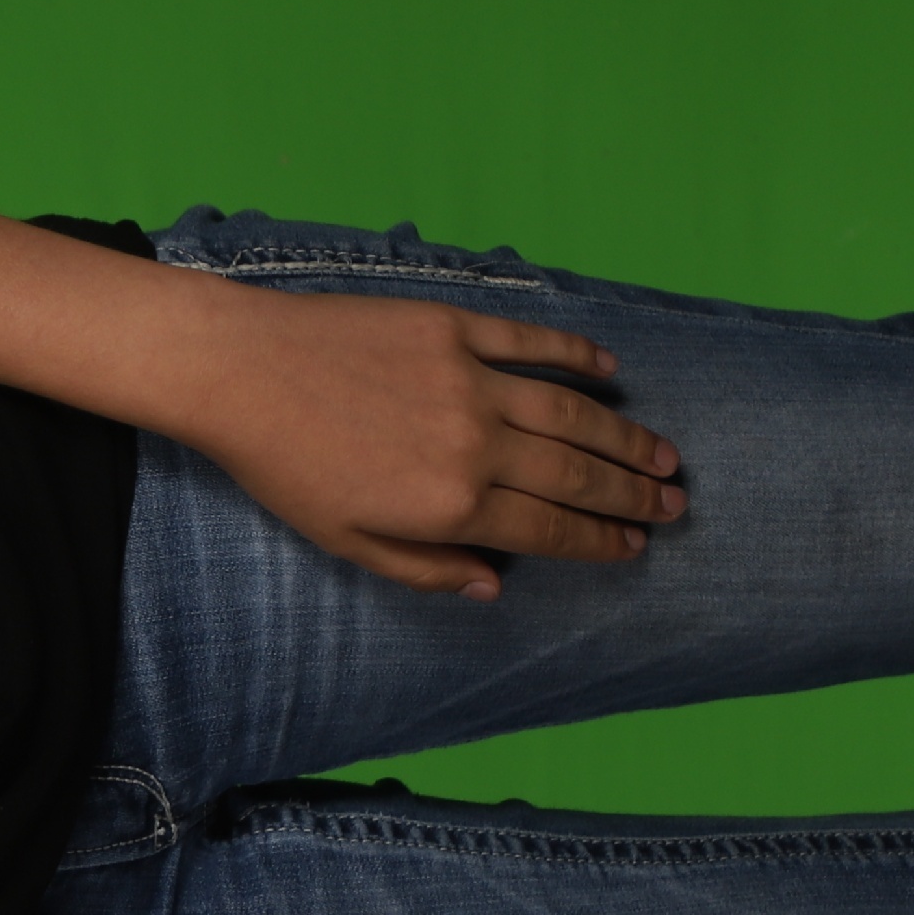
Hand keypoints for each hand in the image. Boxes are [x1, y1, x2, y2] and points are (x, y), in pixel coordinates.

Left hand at [174, 288, 683, 599]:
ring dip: (625, 436)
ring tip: (662, 455)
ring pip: (573, 412)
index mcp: (450, 505)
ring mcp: (470, 380)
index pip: (549, 528)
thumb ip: (425, 568)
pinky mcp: (454, 328)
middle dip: (632, 495)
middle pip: (577, 474)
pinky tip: (610, 373)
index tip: (634, 546)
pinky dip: (578, 357)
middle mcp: (475, 444)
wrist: (240, 372)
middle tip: (673, 504)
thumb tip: (492, 587)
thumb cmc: (281, 466)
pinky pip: (533, 344)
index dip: (599, 540)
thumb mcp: (344, 541)